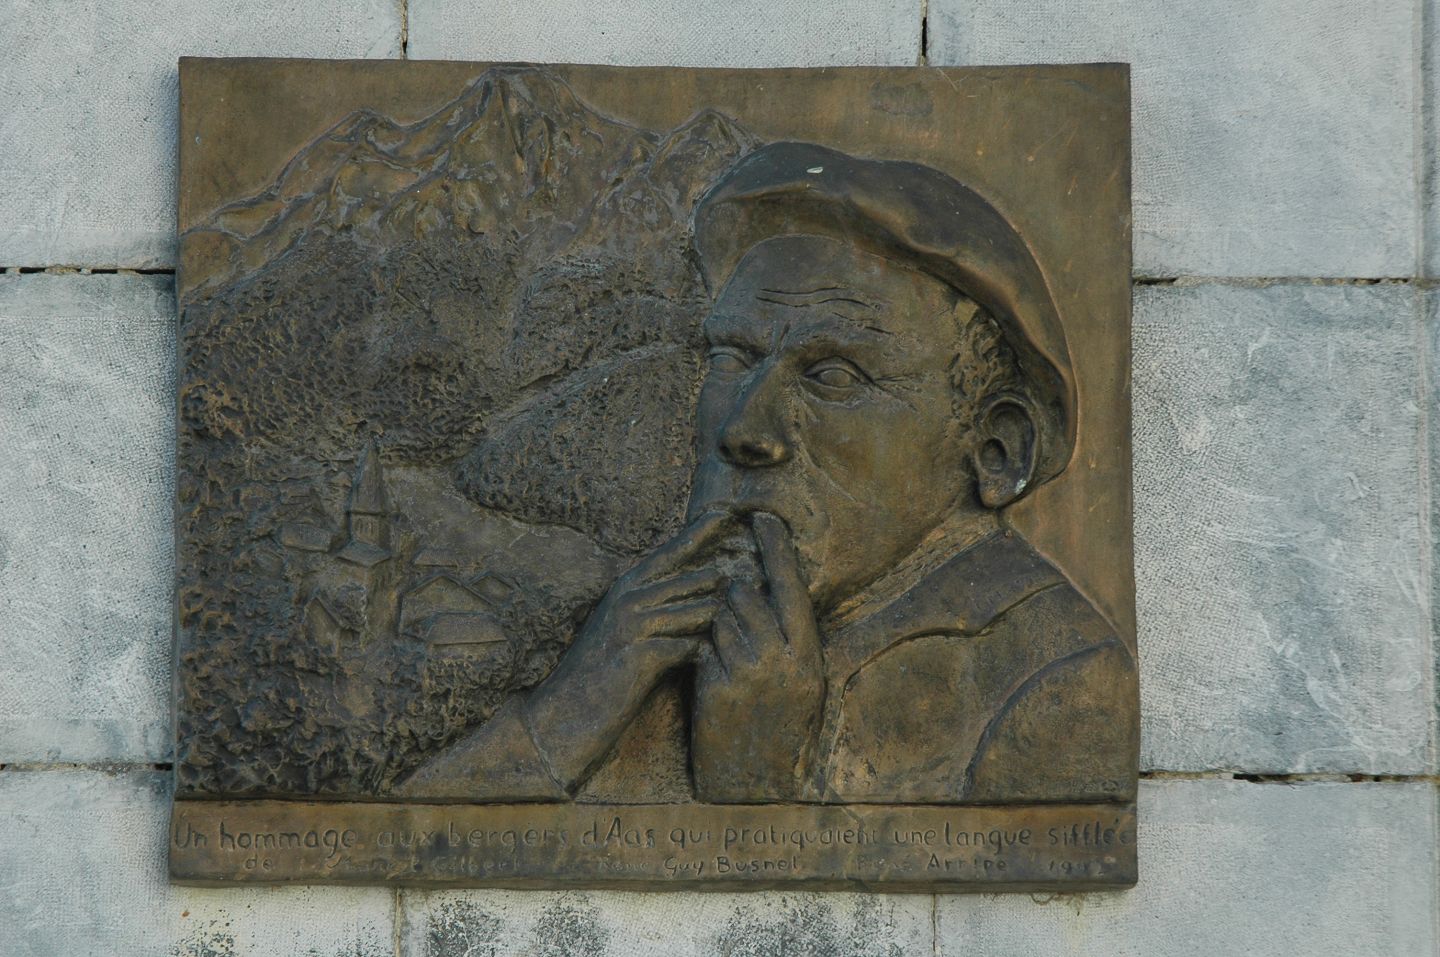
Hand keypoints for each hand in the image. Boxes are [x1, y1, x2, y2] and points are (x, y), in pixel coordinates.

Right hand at [524, 510, 738, 788]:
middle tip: (760, 570)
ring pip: (698, 610)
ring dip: (724, 622)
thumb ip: (652, 608)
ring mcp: (632, 625)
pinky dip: (708, 653)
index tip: (727, 508)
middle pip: (692, 579)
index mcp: (625, 588)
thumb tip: (699, 595)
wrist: (561, 720)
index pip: (670, 551)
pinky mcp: (640, 655)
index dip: (699, 530)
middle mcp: (628, 598)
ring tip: (753, 628)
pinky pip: (690, 646)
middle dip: (726, 579)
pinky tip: (721, 665)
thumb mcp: (620, 632)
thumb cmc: (598, 679)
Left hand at [692, 512, 824, 801]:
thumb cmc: (782, 723)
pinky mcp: (715, 689)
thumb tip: (776, 586)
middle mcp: (780, 660)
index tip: (762, 516)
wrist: (757, 782)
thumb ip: (793, 635)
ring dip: (714, 621)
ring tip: (725, 644)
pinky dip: (702, 649)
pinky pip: (701, 646)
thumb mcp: (805, 679)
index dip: (776, 548)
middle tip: (730, 598)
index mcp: (808, 653)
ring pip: (718, 617)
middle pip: (745, 595)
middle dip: (732, 591)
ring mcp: (746, 674)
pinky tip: (709, 667)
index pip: (790, 585)